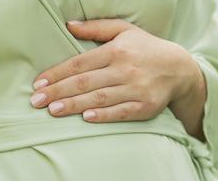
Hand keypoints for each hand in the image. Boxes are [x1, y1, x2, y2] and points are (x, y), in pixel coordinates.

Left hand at [29, 18, 205, 137]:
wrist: (180, 69)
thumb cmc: (146, 49)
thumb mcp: (124, 31)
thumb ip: (96, 28)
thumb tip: (68, 25)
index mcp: (116, 50)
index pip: (80, 63)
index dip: (57, 73)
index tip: (39, 83)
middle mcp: (126, 68)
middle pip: (86, 82)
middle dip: (59, 92)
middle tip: (36, 101)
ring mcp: (137, 89)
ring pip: (100, 98)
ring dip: (75, 105)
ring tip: (53, 111)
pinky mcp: (146, 106)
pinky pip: (122, 112)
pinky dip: (104, 116)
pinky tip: (86, 119)